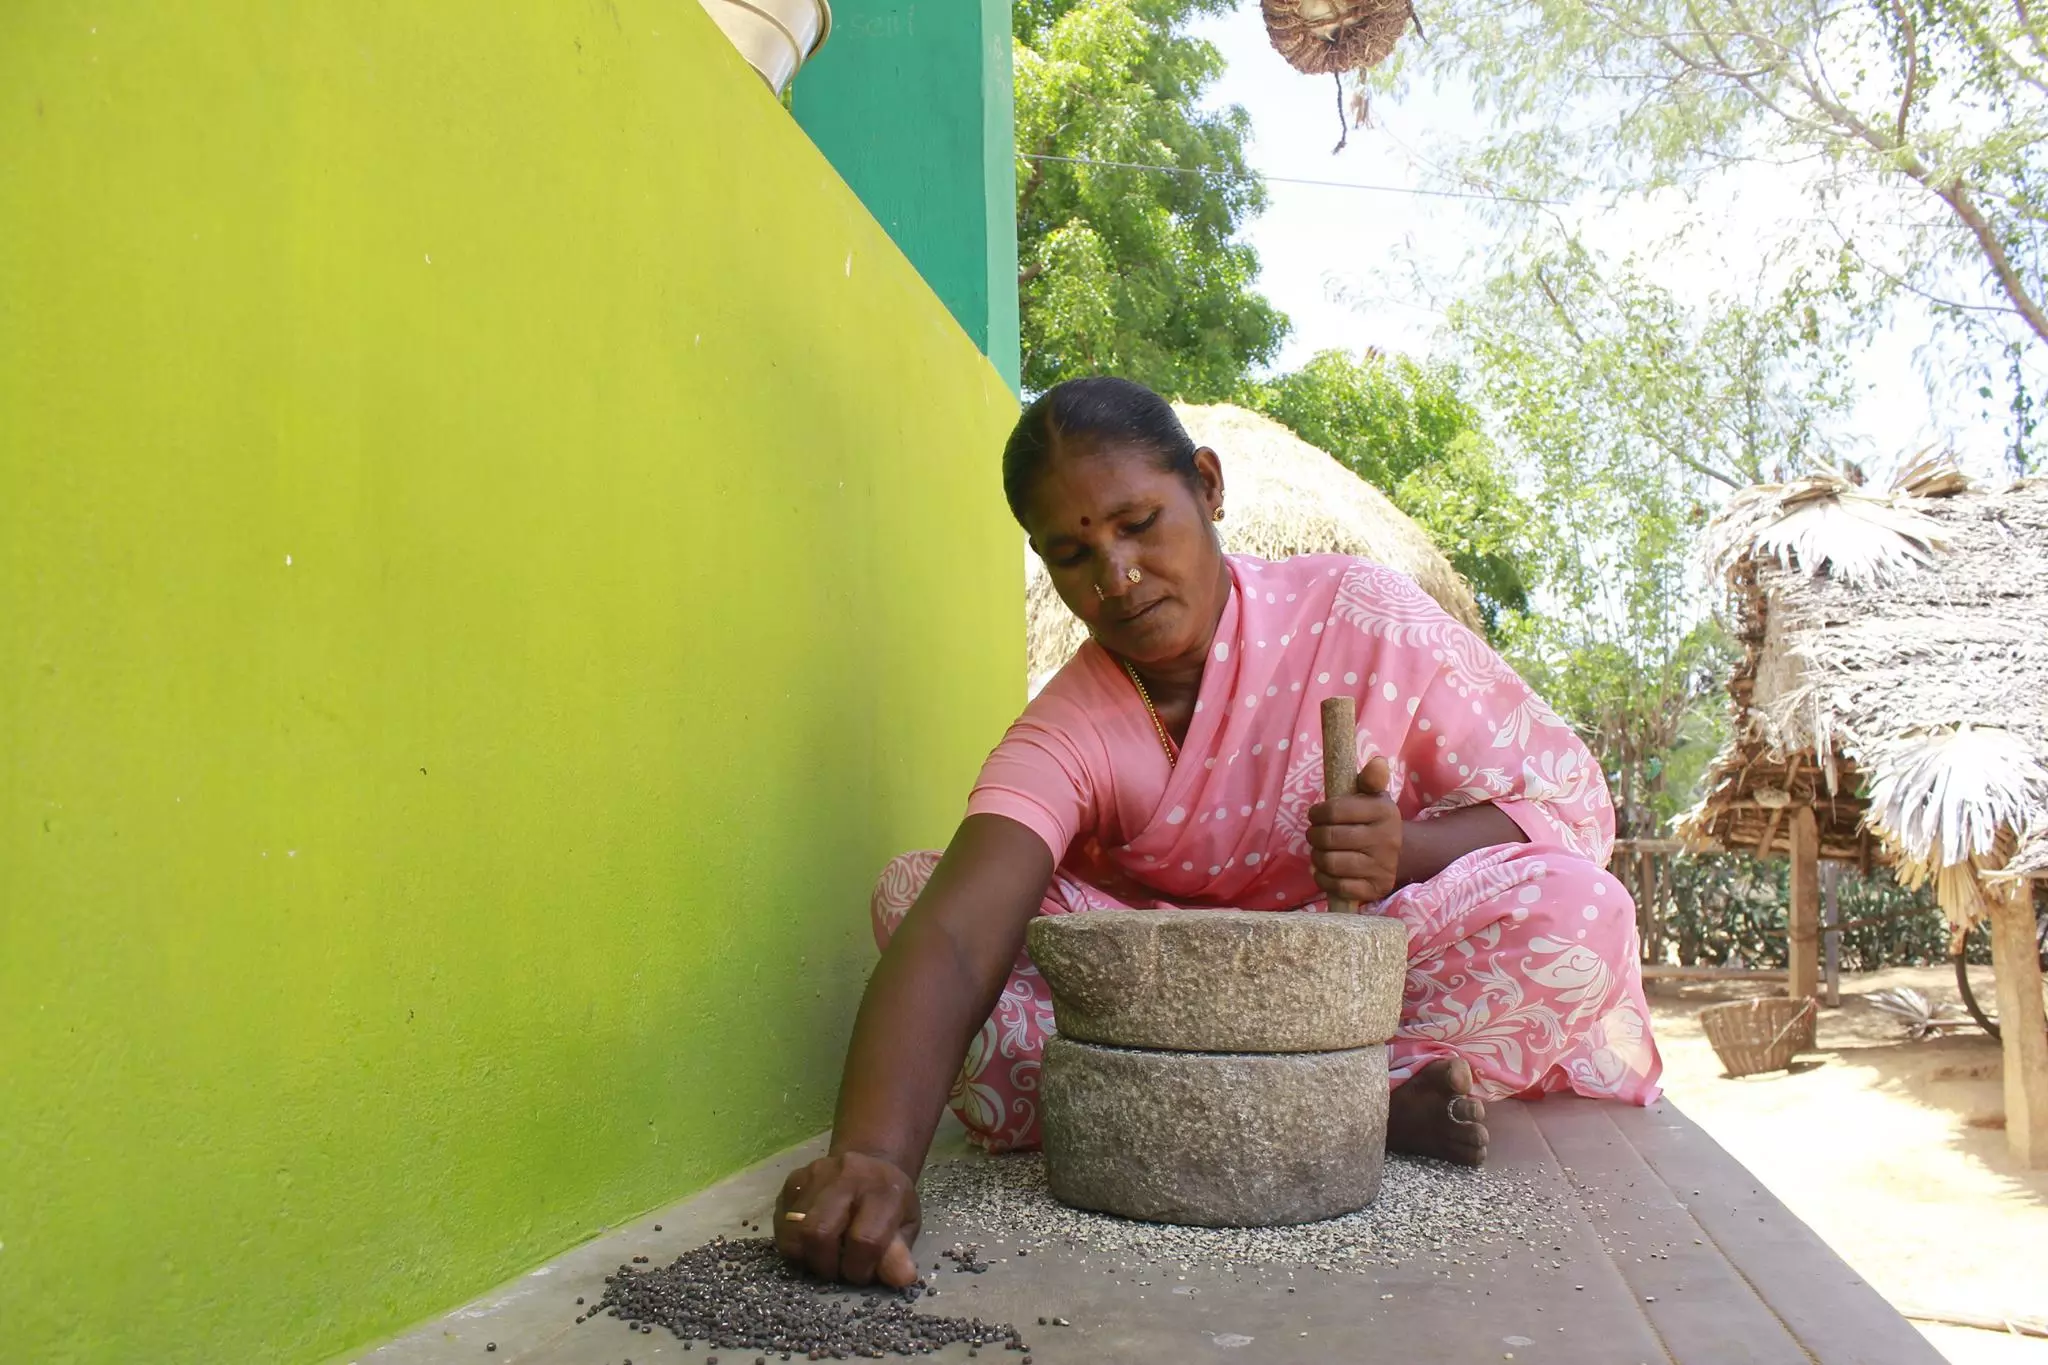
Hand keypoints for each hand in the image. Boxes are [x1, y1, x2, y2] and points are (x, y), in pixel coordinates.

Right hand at [773, 1150, 920, 1287]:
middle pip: (818, 1233)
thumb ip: (899, 1253)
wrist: (870, 1164)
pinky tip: (810, 1243)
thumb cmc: (890, 1202)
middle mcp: (846, 1176)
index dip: (859, 1269)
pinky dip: (793, 1243)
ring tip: (823, 1257)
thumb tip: (901, 1279)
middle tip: (837, 1269)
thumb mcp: (906, 1225)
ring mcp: (815, 1175)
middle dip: (825, 1265)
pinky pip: (781, 1224)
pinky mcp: (793, 1181)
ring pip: (794, 1231)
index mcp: (882, 1190)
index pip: (864, 1240)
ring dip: (806, 1256)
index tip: (861, 1274)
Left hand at [1307, 754, 1401, 904]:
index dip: (1317, 813)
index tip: (1315, 815)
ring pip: (1331, 863)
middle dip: (1314, 836)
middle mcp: (1386, 840)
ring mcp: (1381, 867)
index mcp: (1384, 811)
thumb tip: (1378, 761)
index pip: (1335, 810)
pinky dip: (1323, 878)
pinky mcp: (1375, 889)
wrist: (1402, 855)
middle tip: (1314, 835)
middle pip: (1329, 838)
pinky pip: (1337, 887)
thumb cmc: (1375, 821)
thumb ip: (1371, 779)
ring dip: (1317, 857)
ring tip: (1320, 851)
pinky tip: (1324, 870)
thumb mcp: (1375, 796)